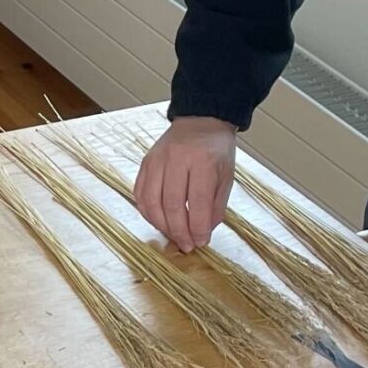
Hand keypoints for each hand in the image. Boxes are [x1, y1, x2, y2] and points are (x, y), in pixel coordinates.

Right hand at [134, 117, 238, 252]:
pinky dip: (147, 212)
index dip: (197, 227)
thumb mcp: (227, 177)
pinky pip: (140, 193)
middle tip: (186, 245)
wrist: (201, 121)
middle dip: (179, 231)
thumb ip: (216, 206)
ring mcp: (157, 160)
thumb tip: (202, 233)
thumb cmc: (216, 151)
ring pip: (152, 201)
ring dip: (161, 225)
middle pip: (172, 204)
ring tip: (173, 236)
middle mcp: (177, 159)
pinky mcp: (146, 163)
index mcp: (203, 162)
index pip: (198, 202)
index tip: (201, 242)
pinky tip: (158, 221)